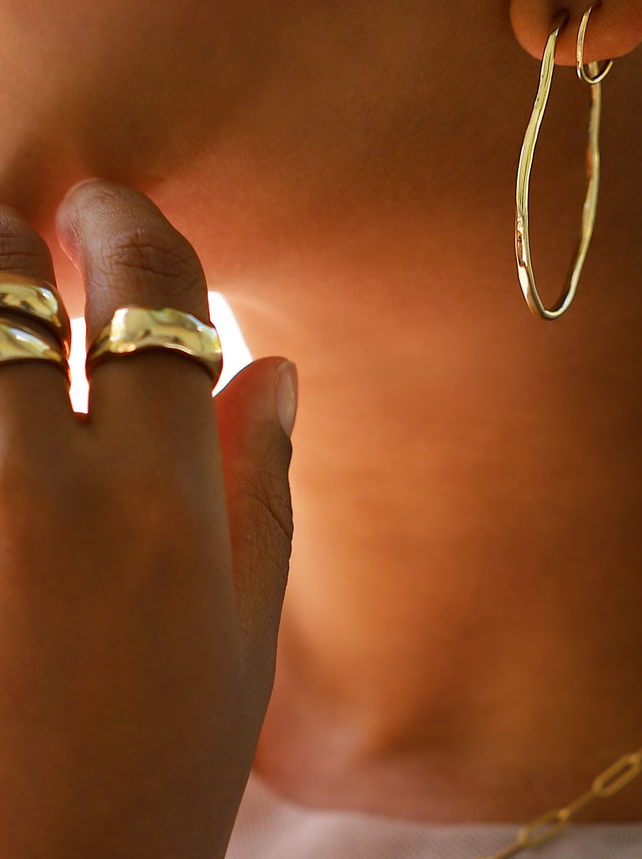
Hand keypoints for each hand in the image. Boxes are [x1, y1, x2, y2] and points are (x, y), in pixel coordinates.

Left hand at [0, 180, 296, 858]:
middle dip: (11, 234)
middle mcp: (33, 488)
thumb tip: (269, 369)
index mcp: (156, 501)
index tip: (112, 208)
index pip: (151, 292)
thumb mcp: (241, 637)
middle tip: (24, 237)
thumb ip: (257, 486)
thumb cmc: (149, 779)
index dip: (134, 227)